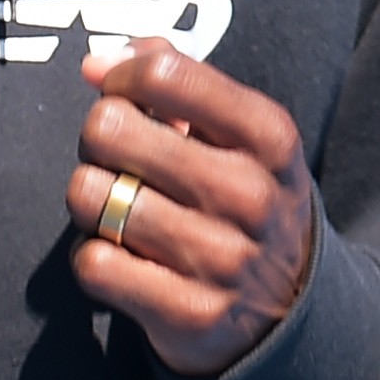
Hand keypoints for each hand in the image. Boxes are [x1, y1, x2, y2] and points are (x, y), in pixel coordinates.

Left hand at [65, 40, 314, 379]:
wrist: (289, 312)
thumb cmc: (244, 202)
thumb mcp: (240, 134)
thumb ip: (175, 80)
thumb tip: (95, 65)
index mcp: (268, 137)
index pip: (164, 74)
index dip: (122, 79)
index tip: (122, 96)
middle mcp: (250, 195)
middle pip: (110, 129)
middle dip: (98, 140)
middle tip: (117, 161)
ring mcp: (222, 259)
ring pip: (91, 195)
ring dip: (92, 202)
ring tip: (120, 210)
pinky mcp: (189, 314)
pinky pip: (93, 264)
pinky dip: (94, 258)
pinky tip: (123, 258)